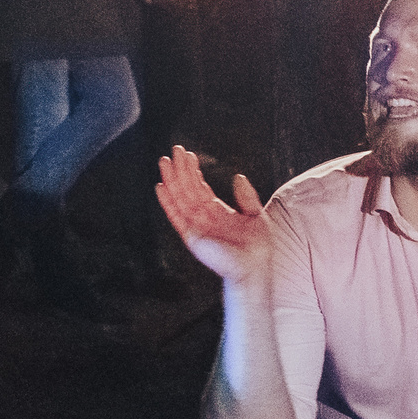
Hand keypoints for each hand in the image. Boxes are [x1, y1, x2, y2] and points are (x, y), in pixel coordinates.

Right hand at [156, 144, 272, 284]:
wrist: (254, 268)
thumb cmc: (257, 248)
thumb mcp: (256, 215)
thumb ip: (246, 196)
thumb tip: (237, 176)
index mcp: (217, 211)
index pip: (200, 187)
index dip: (193, 171)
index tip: (188, 155)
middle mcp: (203, 217)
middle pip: (187, 188)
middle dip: (180, 170)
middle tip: (174, 150)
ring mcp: (196, 225)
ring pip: (180, 197)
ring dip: (171, 180)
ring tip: (164, 162)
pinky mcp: (191, 235)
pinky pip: (176, 216)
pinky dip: (167, 201)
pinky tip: (161, 186)